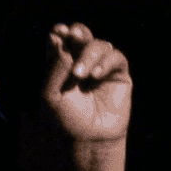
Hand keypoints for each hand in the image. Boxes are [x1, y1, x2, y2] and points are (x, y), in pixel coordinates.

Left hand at [39, 22, 131, 160]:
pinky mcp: (119, 74)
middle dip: (77, 33)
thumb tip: (58, 38)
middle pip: (82, 36)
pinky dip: (106, 62)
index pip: (62, 41)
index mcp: (63, 64)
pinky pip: (116, 57)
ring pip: (99, 45)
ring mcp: (101, 66)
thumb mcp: (51, 95)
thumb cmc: (67, 119)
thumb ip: (54, 68)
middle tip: (72, 34)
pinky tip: (96, 75)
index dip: (61, 33)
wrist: (89, 139)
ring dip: (89, 54)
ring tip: (79, 74)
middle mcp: (83, 61)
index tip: (57, 31)